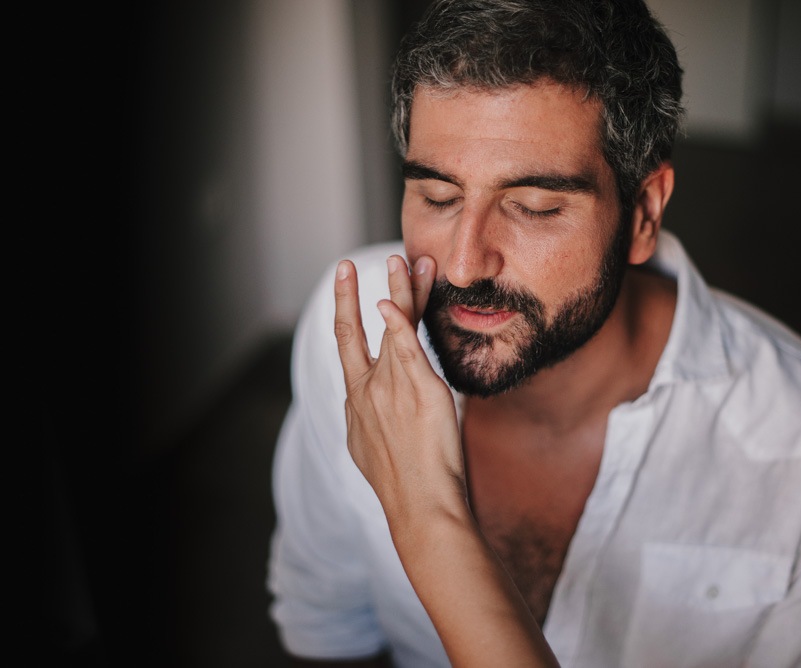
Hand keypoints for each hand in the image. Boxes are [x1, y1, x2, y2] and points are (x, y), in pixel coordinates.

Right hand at [333, 254, 465, 522]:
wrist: (419, 505)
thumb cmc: (403, 486)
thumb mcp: (370, 450)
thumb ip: (365, 422)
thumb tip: (362, 414)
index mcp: (355, 403)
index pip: (346, 347)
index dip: (344, 314)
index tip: (346, 291)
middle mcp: (365, 389)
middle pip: (354, 330)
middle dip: (346, 295)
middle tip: (346, 265)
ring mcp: (390, 386)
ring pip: (393, 326)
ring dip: (401, 289)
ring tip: (407, 260)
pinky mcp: (419, 387)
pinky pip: (407, 343)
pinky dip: (400, 318)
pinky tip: (396, 296)